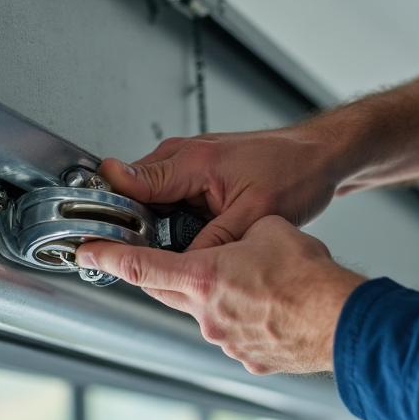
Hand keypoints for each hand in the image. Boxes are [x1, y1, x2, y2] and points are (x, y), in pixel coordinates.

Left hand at [76, 216, 365, 374]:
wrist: (341, 320)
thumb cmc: (308, 279)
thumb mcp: (269, 228)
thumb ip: (242, 231)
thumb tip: (242, 235)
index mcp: (204, 278)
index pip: (140, 266)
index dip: (108, 257)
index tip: (87, 253)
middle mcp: (207, 315)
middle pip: (169, 292)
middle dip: (167, 275)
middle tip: (173, 260)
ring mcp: (227, 341)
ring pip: (206, 313)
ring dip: (219, 297)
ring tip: (255, 282)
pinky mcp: (249, 358)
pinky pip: (236, 334)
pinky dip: (246, 319)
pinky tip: (271, 308)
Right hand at [98, 125, 343, 249]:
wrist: (320, 155)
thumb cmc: (295, 171)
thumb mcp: (253, 213)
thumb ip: (211, 238)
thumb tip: (181, 264)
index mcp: (191, 160)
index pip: (127, 184)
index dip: (110, 213)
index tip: (97, 238)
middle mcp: (184, 156)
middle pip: (133, 195)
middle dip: (134, 226)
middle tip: (141, 256)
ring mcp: (189, 162)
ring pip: (151, 199)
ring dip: (155, 224)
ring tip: (169, 250)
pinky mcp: (198, 173)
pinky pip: (170, 197)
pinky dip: (172, 219)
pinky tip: (188, 238)